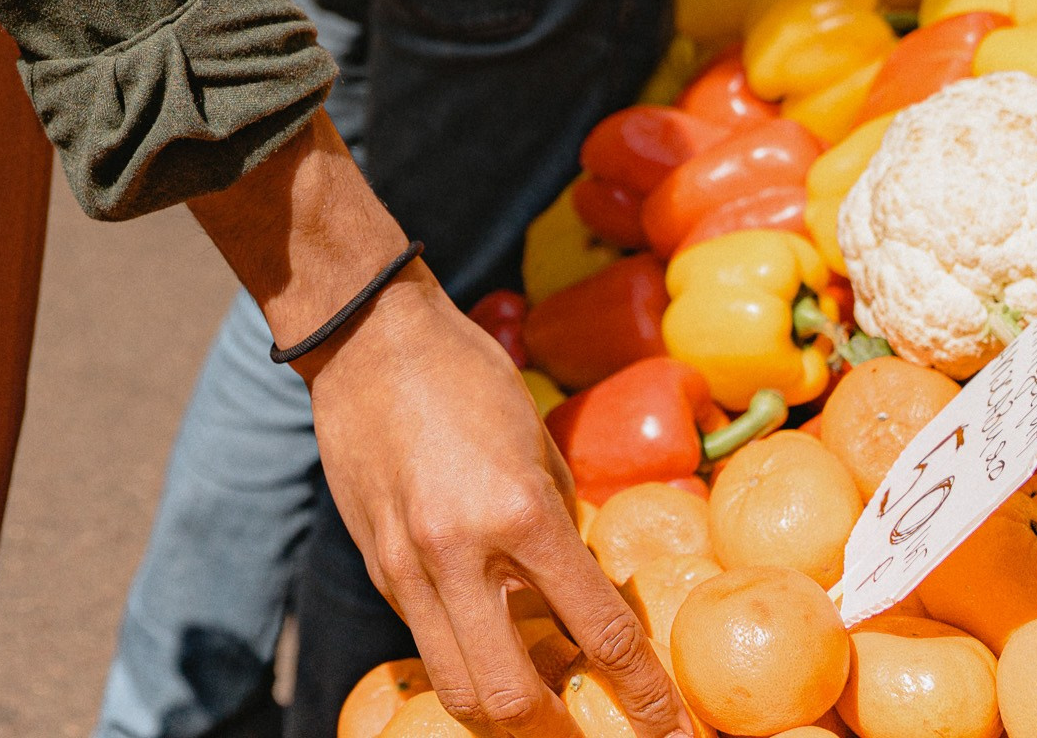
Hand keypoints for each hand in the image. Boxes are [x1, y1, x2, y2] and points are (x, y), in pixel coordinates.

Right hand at [304, 262, 691, 735]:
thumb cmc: (464, 372)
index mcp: (518, 513)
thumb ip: (559, 521)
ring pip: (458, 689)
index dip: (644, 695)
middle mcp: (460, 554)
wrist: (366, 336)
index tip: (670, 729)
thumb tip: (580, 584)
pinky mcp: (377, 566)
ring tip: (536, 692)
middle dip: (560, 729)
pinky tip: (483, 629)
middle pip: (513, 700)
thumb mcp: (536, 440)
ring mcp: (408, 567)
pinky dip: (462, 651)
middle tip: (590, 721)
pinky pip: (427, 638)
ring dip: (504, 708)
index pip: (598, 632)